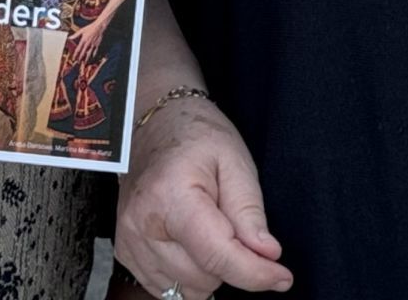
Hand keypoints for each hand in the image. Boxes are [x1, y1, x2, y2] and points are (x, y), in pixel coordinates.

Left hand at [68, 18, 106, 64]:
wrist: (99, 27)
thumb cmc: (90, 28)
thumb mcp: (82, 30)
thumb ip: (75, 35)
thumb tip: (69, 37)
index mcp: (83, 40)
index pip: (78, 49)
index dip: (75, 55)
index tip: (73, 59)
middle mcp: (88, 44)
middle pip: (83, 53)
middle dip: (80, 59)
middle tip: (78, 63)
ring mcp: (93, 45)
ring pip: (89, 54)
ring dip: (86, 60)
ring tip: (84, 64)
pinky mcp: (97, 45)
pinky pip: (95, 52)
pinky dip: (93, 56)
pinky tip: (92, 59)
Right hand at [117, 96, 291, 296]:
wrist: (153, 123)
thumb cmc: (196, 136)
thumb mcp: (235, 161)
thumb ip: (249, 211)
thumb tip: (267, 255)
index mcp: (171, 196)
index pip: (216, 255)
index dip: (255, 273)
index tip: (282, 277)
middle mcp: (142, 224)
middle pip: (204, 277)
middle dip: (230, 261)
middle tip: (231, 223)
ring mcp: (128, 241)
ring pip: (186, 290)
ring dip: (208, 272)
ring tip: (208, 229)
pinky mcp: (125, 252)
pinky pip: (166, 289)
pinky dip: (187, 275)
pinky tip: (190, 244)